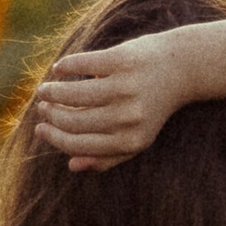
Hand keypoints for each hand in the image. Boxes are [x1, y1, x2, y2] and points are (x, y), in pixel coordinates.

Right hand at [27, 33, 189, 172]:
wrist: (183, 67)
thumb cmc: (152, 106)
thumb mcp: (136, 137)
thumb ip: (107, 157)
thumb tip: (72, 166)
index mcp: (131, 140)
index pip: (80, 145)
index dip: (56, 138)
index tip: (42, 129)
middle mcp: (128, 116)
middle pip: (74, 120)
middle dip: (51, 115)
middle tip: (42, 108)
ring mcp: (125, 86)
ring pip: (74, 93)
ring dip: (52, 92)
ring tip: (44, 90)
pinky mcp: (123, 59)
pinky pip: (83, 64)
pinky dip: (66, 67)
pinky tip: (58, 69)